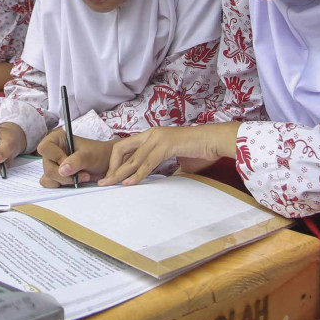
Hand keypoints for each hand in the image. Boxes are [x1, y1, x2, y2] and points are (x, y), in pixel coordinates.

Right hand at [37, 129, 113, 186]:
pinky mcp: (55, 176)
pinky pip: (50, 184)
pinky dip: (62, 185)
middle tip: (83, 174)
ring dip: (65, 181)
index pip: (44, 148)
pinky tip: (74, 181)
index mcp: (57, 139)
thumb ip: (76, 161)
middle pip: (47, 167)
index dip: (56, 157)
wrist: (106, 164)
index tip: (71, 162)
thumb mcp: (89, 155)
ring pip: (48, 178)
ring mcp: (53, 165)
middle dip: (65, 175)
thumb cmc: (98, 154)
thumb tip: (62, 170)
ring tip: (81, 177)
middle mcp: (52, 151)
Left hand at [100, 123, 239, 186]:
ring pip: (133, 158)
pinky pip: (147, 162)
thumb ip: (166, 169)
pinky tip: (129, 183)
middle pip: (122, 150)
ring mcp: (158, 138)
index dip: (115, 162)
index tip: (111, 177)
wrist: (216, 141)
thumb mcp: (178, 162)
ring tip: (110, 185)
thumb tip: (161, 182)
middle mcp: (151, 134)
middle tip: (103, 182)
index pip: (125, 147)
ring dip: (120, 173)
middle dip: (111, 167)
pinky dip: (137, 174)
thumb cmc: (200, 151)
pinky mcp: (166, 145)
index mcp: (152, 136)